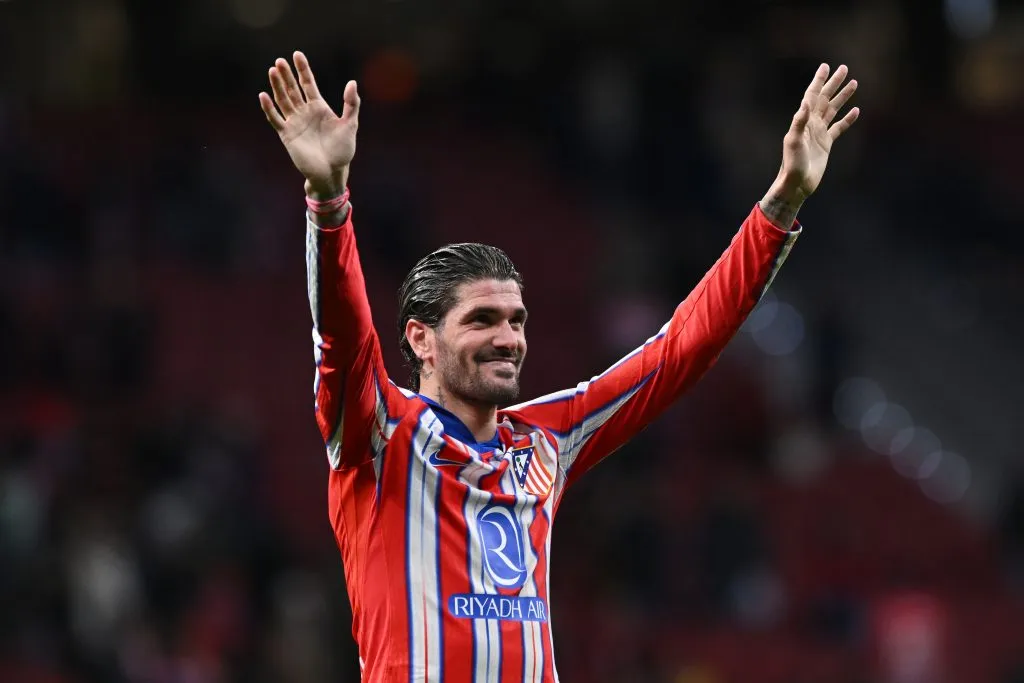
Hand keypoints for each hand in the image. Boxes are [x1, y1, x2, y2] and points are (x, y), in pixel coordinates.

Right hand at [259, 52, 359, 197]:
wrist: (332, 171)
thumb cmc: (343, 150)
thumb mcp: (350, 124)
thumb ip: (351, 104)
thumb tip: (352, 82)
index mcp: (319, 107)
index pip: (308, 84)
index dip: (303, 69)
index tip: (297, 55)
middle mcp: (305, 112)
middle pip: (293, 89)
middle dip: (287, 75)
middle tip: (280, 61)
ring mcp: (295, 123)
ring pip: (283, 100)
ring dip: (277, 86)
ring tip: (272, 71)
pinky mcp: (287, 135)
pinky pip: (275, 119)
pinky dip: (269, 108)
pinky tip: (263, 95)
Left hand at [774, 63, 858, 202]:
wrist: (797, 183)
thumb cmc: (792, 164)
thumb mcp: (793, 142)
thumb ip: (799, 122)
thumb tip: (805, 103)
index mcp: (803, 121)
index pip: (812, 96)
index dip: (819, 81)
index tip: (826, 67)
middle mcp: (811, 124)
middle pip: (825, 98)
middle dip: (834, 83)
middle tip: (844, 68)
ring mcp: (819, 133)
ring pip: (833, 110)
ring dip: (842, 97)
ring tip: (853, 83)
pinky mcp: (826, 144)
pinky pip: (839, 128)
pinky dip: (847, 119)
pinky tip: (856, 111)